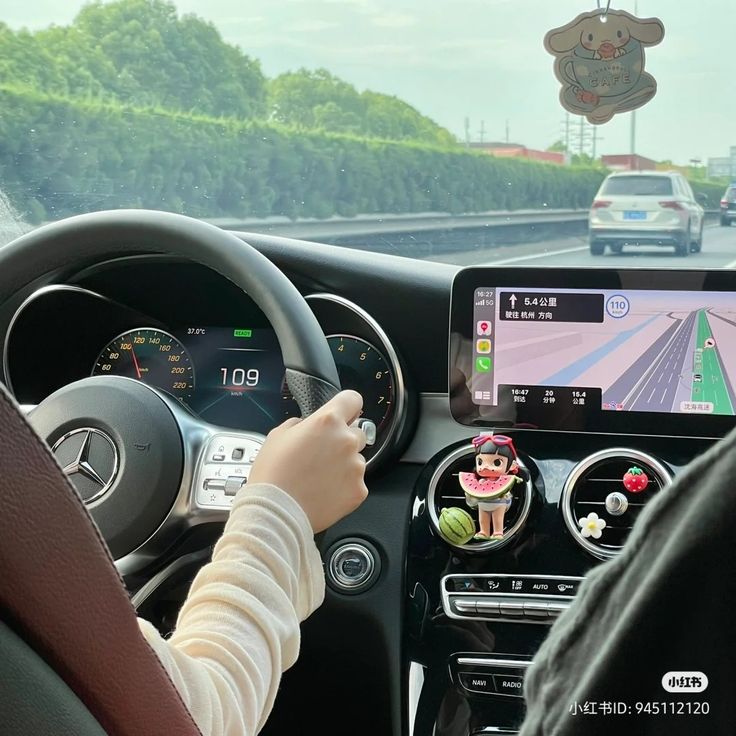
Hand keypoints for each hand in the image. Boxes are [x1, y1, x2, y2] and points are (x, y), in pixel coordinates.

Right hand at [248, 390, 368, 531]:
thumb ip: (300, 424)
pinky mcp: (359, 490)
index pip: (352, 399)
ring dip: (344, 465)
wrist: (276, 512)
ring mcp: (355, 466)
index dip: (347, 406)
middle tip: (322, 455)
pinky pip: (356, 483)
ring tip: (319, 478)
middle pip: (357, 432)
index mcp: (327, 421)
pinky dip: (344, 487)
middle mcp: (346, 440)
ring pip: (357, 459)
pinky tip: (324, 492)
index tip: (345, 413)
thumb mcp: (277, 435)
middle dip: (343, 440)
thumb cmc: (273, 475)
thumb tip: (307, 425)